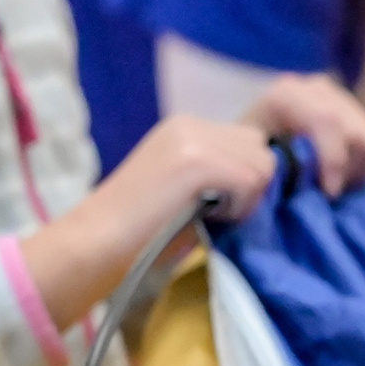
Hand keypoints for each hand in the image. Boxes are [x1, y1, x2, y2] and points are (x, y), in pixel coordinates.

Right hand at [22, 116, 274, 327]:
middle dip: (249, 185)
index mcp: (185, 127)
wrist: (97, 241)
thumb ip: (217, 170)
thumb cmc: (140, 230)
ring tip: (210, 215)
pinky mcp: (197, 161)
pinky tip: (208, 218)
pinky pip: (250, 180)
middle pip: (261, 149)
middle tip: (216, 211)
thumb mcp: (183, 186)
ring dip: (246, 198)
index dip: (244, 177)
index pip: (249, 140)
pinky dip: (238, 207)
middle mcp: (189, 124)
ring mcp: (192, 139)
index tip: (217, 204)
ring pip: (262, 164)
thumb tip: (266, 178)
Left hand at [242, 73, 364, 195]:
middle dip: (345, 171)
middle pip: (356, 134)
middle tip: (325, 194)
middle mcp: (317, 88)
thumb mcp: (253, 162)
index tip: (328, 193)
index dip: (334, 160)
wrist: (246, 144)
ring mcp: (340, 97)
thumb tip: (310, 181)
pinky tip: (337, 175)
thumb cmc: (246, 157)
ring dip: (355, 171)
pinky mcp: (355, 112)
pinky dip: (362, 167)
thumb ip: (278, 167)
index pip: (327, 121)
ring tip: (328, 184)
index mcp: (287, 95)